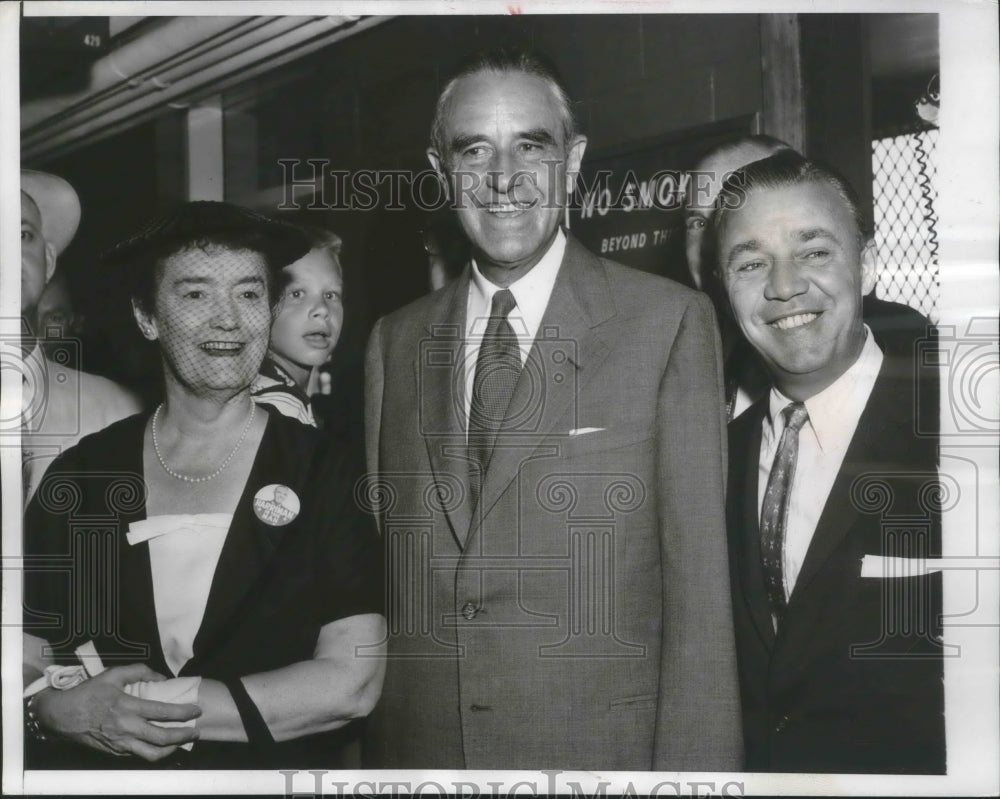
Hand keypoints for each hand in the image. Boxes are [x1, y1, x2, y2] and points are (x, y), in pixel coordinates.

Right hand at [33, 664, 201, 760]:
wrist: (61, 715)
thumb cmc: (89, 693)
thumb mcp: (113, 674)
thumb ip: (140, 671)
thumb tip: (162, 678)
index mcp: (127, 706)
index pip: (163, 712)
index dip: (183, 713)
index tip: (197, 711)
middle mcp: (126, 728)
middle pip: (162, 738)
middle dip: (184, 736)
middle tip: (196, 732)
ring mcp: (119, 743)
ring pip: (151, 754)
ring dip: (171, 749)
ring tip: (182, 742)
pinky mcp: (114, 753)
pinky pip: (137, 756)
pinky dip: (152, 752)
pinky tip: (160, 745)